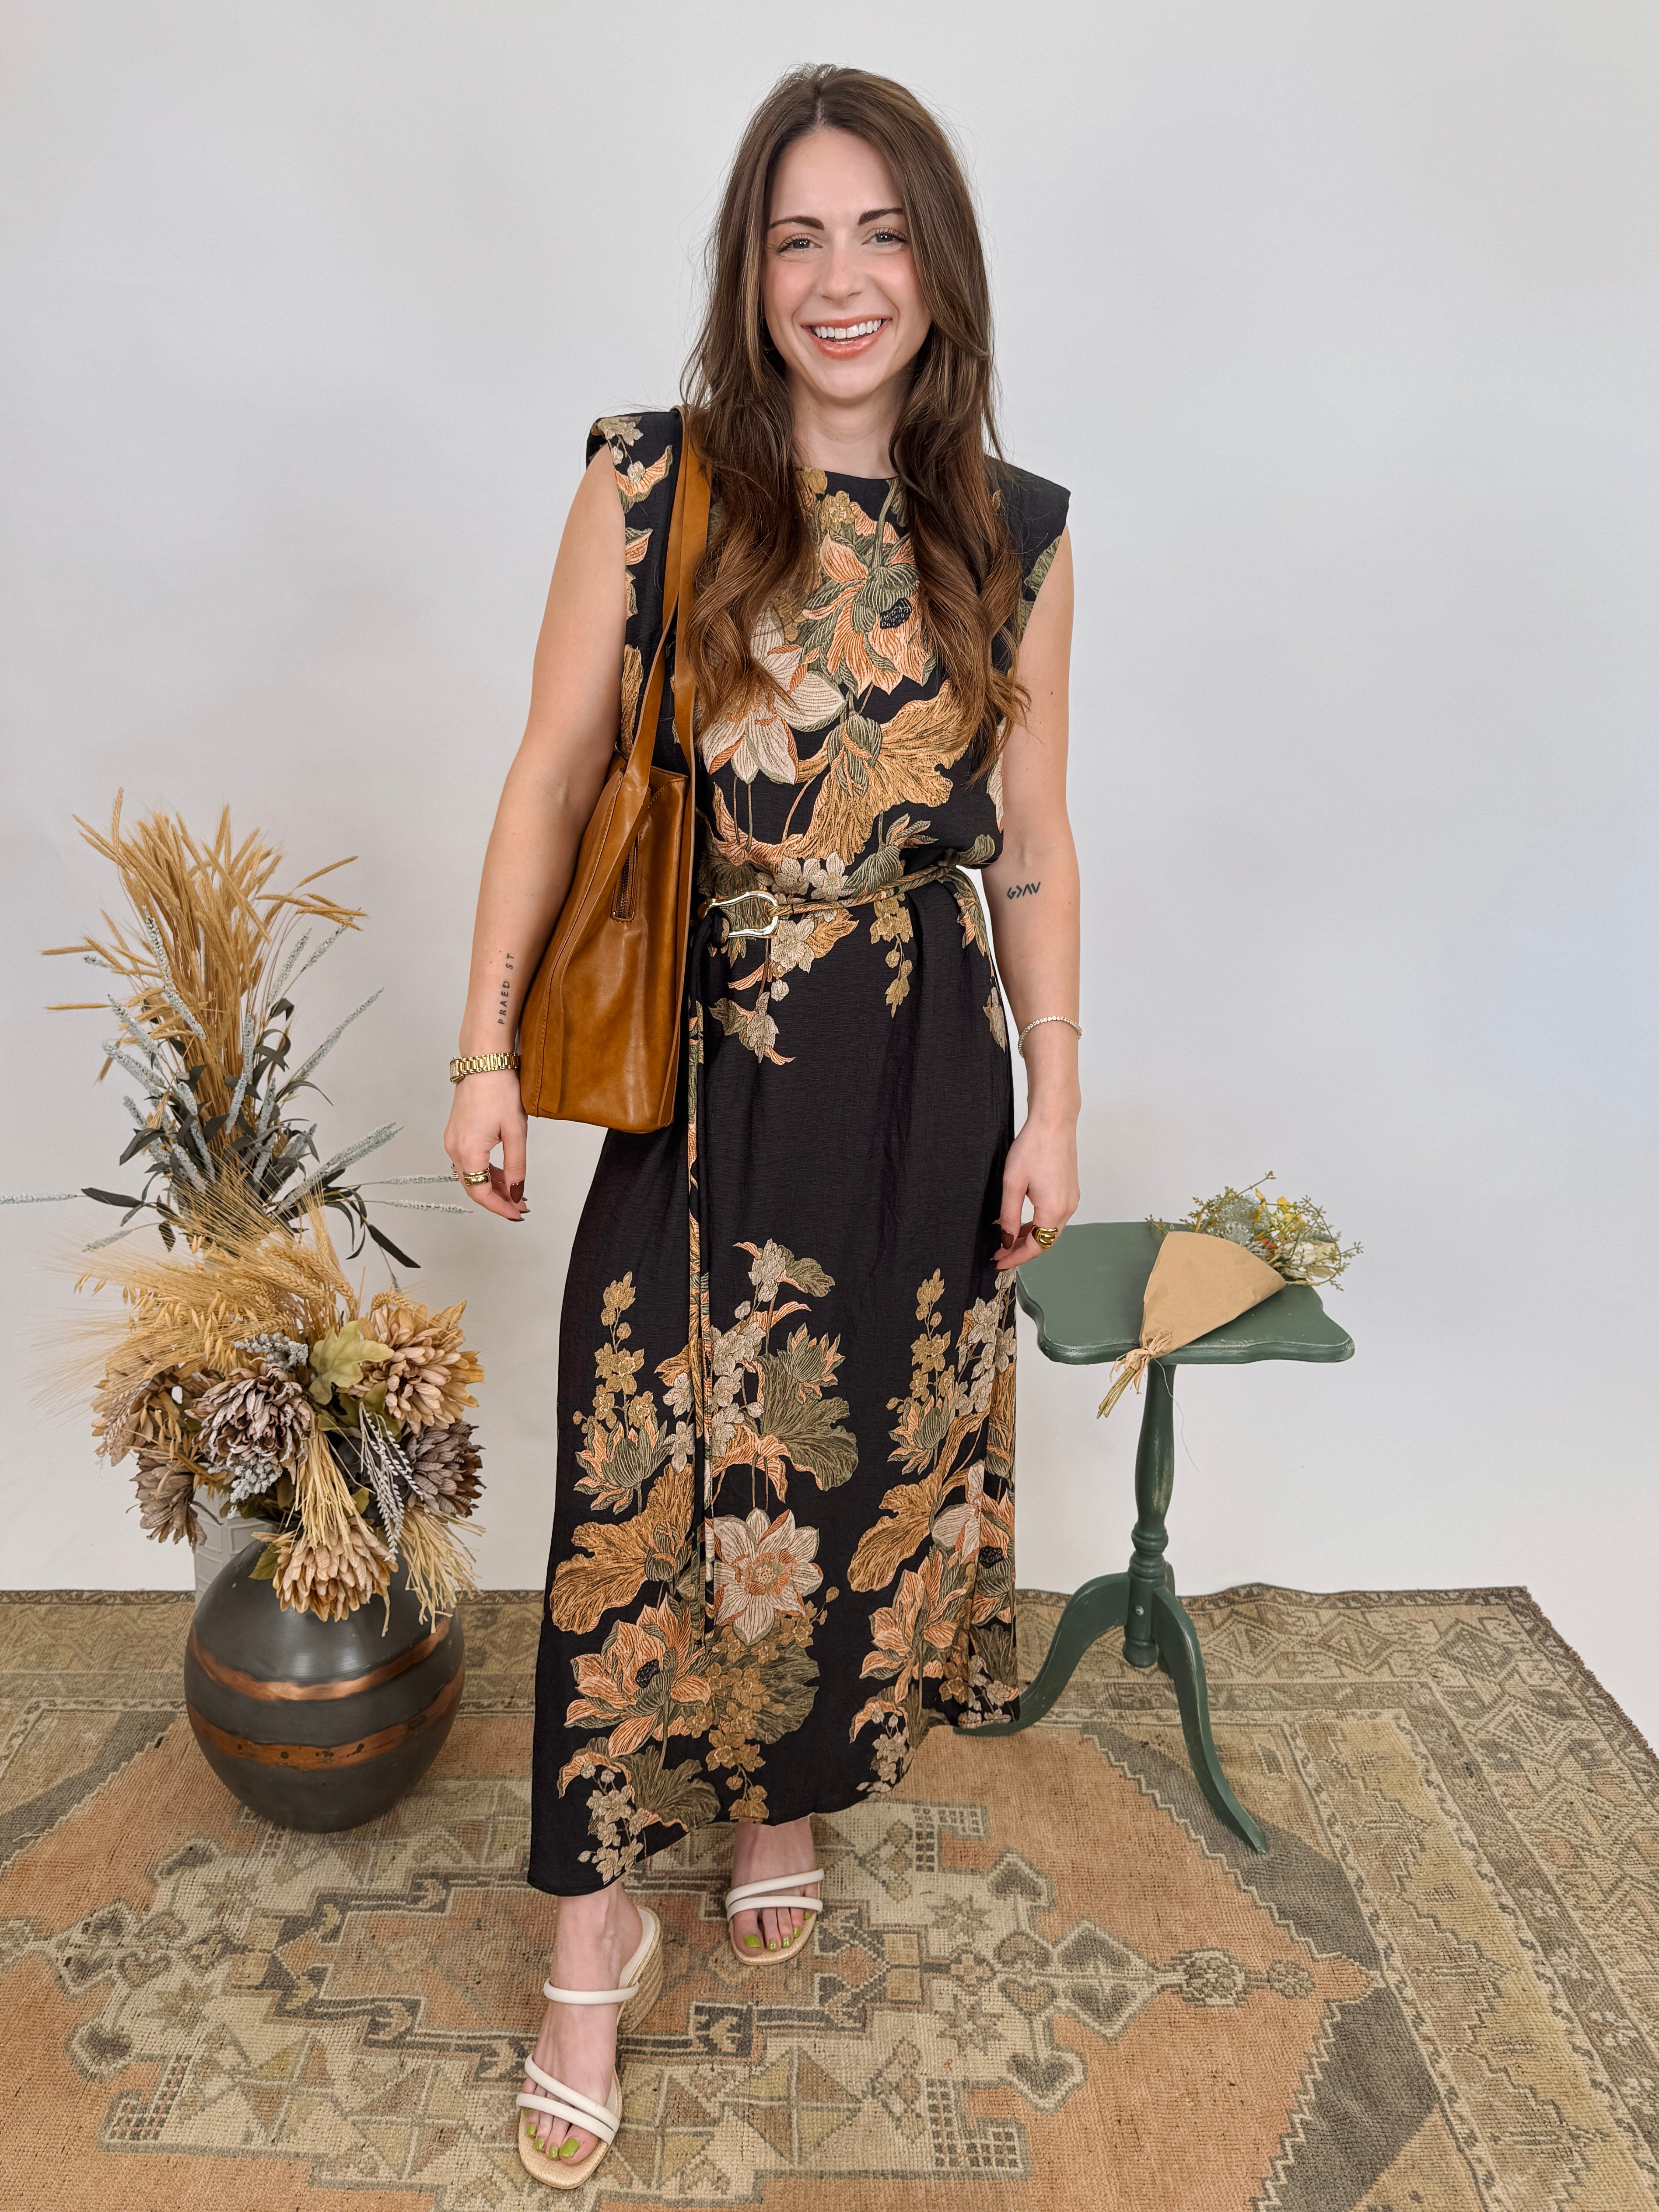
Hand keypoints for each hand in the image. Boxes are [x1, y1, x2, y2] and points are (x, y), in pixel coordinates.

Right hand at [442, 1069, 528, 1222]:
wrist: (484, 1062)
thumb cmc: (500, 1089)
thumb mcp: (516, 1132)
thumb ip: (516, 1166)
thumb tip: (515, 1192)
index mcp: (468, 1150)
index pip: (480, 1192)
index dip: (499, 1207)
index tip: (517, 1214)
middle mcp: (454, 1148)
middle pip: (473, 1186)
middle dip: (497, 1199)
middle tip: (520, 1206)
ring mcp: (452, 1140)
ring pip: (470, 1174)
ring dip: (491, 1185)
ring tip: (514, 1191)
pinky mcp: (456, 1133)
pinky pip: (468, 1161)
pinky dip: (485, 1170)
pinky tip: (502, 1173)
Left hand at [995, 1107, 1078, 1270]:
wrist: (1054, 1121)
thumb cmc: (1033, 1147)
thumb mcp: (1012, 1184)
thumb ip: (1009, 1216)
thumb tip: (1007, 1240)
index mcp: (1053, 1210)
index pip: (1035, 1247)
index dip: (1015, 1258)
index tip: (998, 1262)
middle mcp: (1067, 1208)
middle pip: (1045, 1242)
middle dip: (1022, 1250)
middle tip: (999, 1253)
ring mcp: (1071, 1199)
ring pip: (1050, 1229)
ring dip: (1029, 1237)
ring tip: (1006, 1238)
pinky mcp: (1069, 1190)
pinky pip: (1054, 1216)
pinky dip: (1037, 1223)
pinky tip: (1020, 1221)